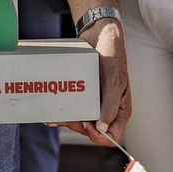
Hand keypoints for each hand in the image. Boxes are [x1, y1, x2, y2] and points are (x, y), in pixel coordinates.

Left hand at [50, 19, 129, 144]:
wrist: (99, 34)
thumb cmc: (112, 56)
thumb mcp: (113, 81)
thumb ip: (109, 106)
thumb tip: (102, 129)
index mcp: (120, 110)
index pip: (112, 136)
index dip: (98, 136)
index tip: (86, 125)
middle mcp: (108, 109)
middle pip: (93, 131)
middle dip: (78, 126)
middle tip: (65, 117)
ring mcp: (95, 102)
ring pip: (81, 121)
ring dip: (68, 120)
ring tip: (54, 117)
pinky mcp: (84, 94)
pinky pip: (74, 108)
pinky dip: (64, 112)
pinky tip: (52, 113)